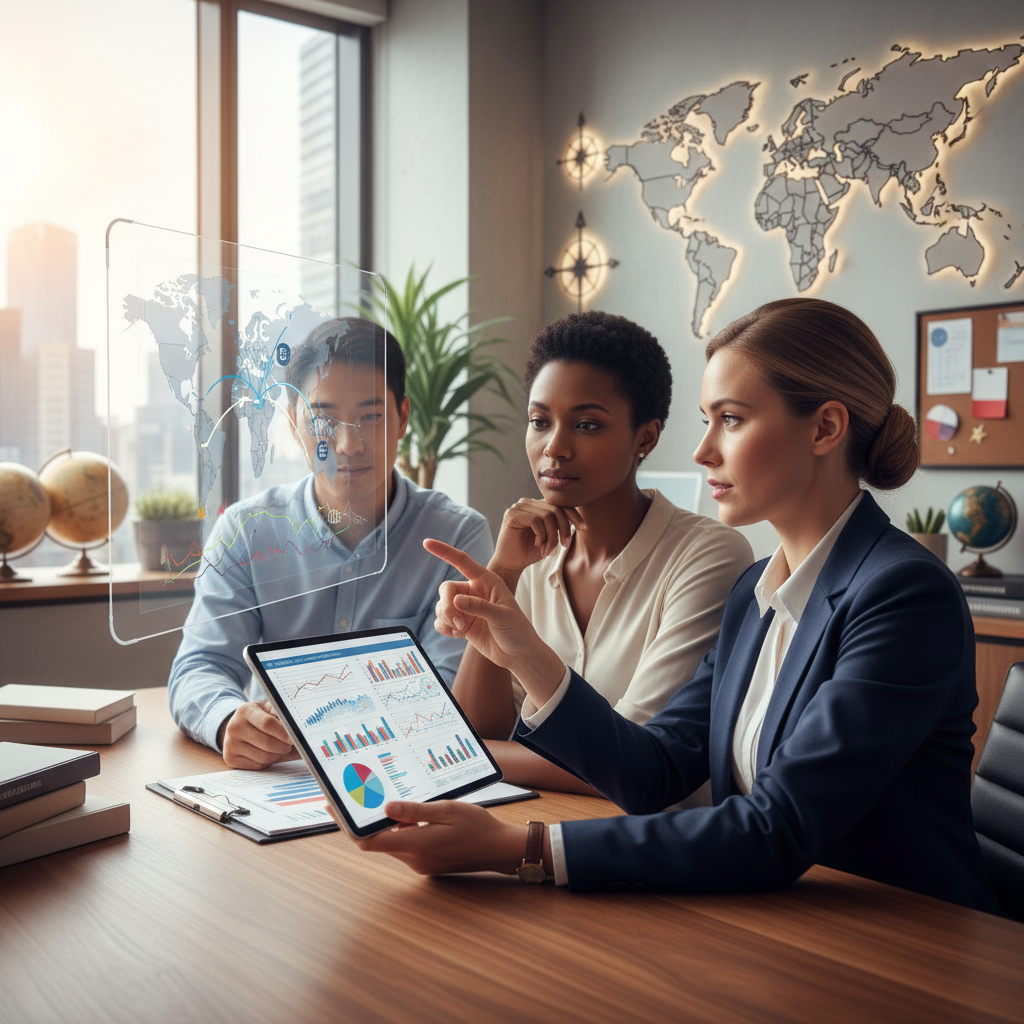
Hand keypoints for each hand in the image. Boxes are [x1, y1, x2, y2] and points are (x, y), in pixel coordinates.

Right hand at [219, 700, 296, 768]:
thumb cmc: (260, 716)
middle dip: (283, 746)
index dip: (283, 733)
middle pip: (266, 743)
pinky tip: (267, 753)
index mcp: (245, 711)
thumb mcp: (268, 708)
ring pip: (264, 757)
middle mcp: (234, 727)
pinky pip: (257, 766)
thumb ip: (280, 714)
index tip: (294, 737)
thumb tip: (295, 727)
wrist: (238, 726)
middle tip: (290, 745)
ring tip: (279, 748)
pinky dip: (268, 762)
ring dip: (277, 755)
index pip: (267, 724)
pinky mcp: (230, 759)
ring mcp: (230, 744)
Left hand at [340, 799, 525, 875]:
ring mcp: (420, 863)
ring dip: (384, 823)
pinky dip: (400, 829)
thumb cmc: (478, 827)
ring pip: (391, 842)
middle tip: (351, 795)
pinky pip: (405, 844)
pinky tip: (405, 811)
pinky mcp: (427, 862)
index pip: (369, 841)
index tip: (334, 808)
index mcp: (416, 845)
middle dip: (362, 820)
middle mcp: (413, 859)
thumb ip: (414, 811)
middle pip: (376, 842)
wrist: (499, 849)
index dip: (348, 826)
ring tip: (378, 797)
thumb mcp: (447, 810)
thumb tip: (385, 808)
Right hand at [425, 539, 564, 701]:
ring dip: (446, 619)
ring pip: (441, 606)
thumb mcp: (502, 616)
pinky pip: (441, 621)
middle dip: (446, 605)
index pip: (462, 561)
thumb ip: (479, 607)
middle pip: (446, 588)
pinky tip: (458, 635)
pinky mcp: (461, 623)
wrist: (517, 654)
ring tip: (462, 629)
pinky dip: (444, 628)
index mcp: (486, 581)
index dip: (444, 551)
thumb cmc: (517, 630)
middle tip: (458, 621)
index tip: (426, 543)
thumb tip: (456, 601)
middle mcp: (474, 591)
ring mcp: (466, 608)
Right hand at [489, 498, 582, 584]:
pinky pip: (536, 520)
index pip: (560, 504)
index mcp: (537, 506)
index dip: (574, 515)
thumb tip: (577, 519)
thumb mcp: (550, 537)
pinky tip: (537, 544)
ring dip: (552, 536)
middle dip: (563, 529)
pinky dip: (541, 535)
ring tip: (547, 550)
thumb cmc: (530, 551)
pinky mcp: (512, 514)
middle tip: (565, 545)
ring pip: (547, 515)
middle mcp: (528, 503)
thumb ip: (559, 526)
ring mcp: (519, 507)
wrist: (511, 564)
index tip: (583, 528)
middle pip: (556, 509)